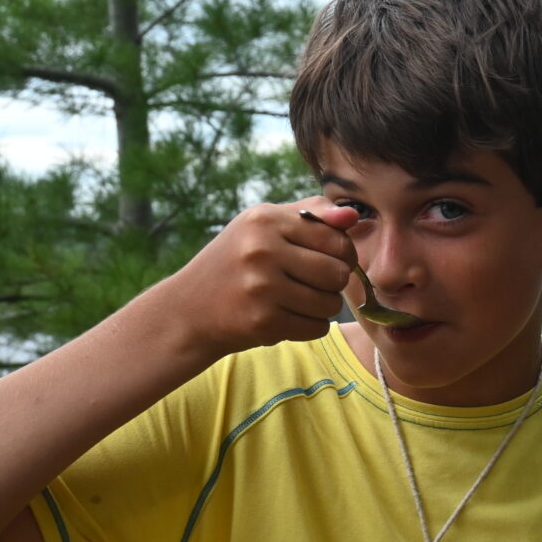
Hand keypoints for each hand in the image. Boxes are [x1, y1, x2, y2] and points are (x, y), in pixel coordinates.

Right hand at [154, 199, 359, 360]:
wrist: (189, 309)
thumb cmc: (236, 262)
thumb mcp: (264, 225)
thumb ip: (311, 214)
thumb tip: (352, 216)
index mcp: (265, 219)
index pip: (337, 238)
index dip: (343, 254)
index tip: (328, 260)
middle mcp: (262, 249)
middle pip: (338, 272)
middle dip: (332, 283)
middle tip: (309, 283)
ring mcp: (261, 286)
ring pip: (331, 303)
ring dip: (321, 307)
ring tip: (295, 300)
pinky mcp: (263, 321)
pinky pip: (317, 327)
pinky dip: (309, 327)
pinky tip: (286, 317)